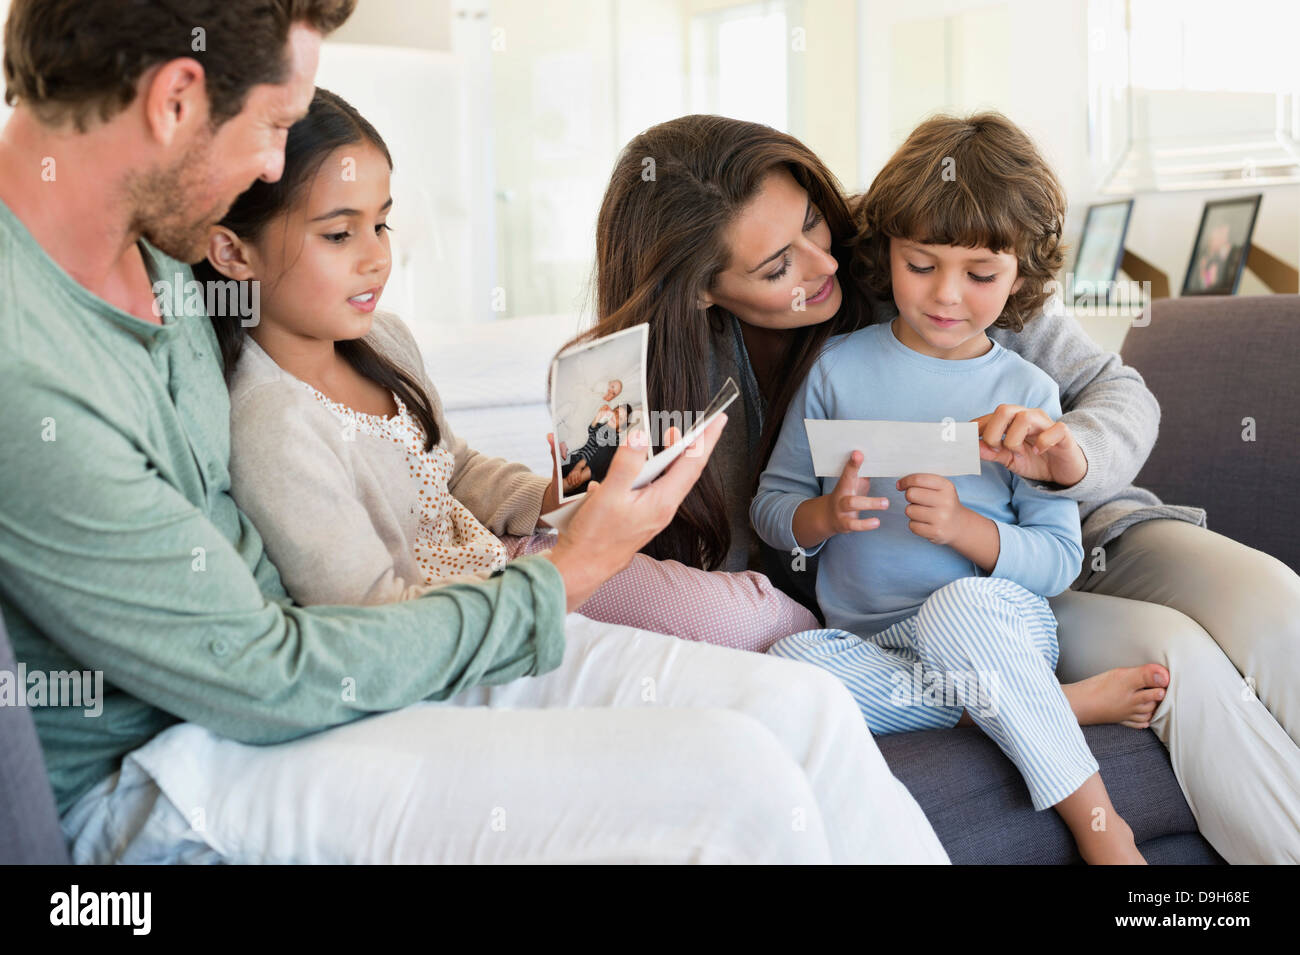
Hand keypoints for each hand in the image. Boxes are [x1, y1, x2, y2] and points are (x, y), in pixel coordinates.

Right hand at [544, 417, 725, 611]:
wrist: (584, 567)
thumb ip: (626, 465)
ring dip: (675, 455)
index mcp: (662, 501)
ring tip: (673, 435)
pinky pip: (658, 486)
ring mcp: (654, 513)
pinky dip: (658, 468)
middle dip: (696, 444)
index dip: (707, 439)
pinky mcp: (642, 516)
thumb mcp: (609, 495)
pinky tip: (647, 462)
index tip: (720, 419)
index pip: (693, 463)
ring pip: (672, 478)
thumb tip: (639, 437)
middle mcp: (664, 508)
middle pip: (687, 470)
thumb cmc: (596, 537)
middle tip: (701, 421)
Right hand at [824, 450, 888, 534]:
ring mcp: (841, 508)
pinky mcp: (844, 523)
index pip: (848, 470)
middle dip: (855, 476)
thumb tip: (880, 459)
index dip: (853, 463)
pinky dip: (865, 524)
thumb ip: (865, 474)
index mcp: (844, 482)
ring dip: (870, 503)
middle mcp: (841, 493)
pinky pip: (854, 525)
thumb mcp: (854, 485)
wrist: (828, 517)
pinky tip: (876, 522)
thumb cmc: (848, 496)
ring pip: (852, 504)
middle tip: (873, 471)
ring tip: (885, 503)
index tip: (858, 453)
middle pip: (846, 483)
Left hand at [897, 473, 967, 545]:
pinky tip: (924, 523)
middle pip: (911, 494)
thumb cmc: (944, 503)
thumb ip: (922, 482)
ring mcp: (941, 518)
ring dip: (912, 511)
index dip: (905, 481)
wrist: (960, 525)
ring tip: (923, 512)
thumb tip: (899, 484)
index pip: (918, 479)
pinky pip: (912, 525)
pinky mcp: (936, 532)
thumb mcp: (940, 488)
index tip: (900, 485)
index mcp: (946, 486)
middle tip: (917, 500)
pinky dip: (914, 524)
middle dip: (909, 497)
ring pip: (909, 510)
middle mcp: (946, 501)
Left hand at [972, 404, 1086, 486]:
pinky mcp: (1063, 433)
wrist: (1064, 470)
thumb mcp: (1010, 460)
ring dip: (1014, 439)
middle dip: (993, 433)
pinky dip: (1042, 442)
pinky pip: (1054, 430)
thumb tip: (972, 448)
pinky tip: (1038, 452)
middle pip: (1004, 410)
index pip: (989, 416)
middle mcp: (1028, 416)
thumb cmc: (1036, 460)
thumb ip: (992, 453)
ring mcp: (1046, 423)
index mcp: (1012, 420)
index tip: (966, 443)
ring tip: (1017, 452)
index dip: (975, 429)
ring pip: (1024, 417)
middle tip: (996, 450)